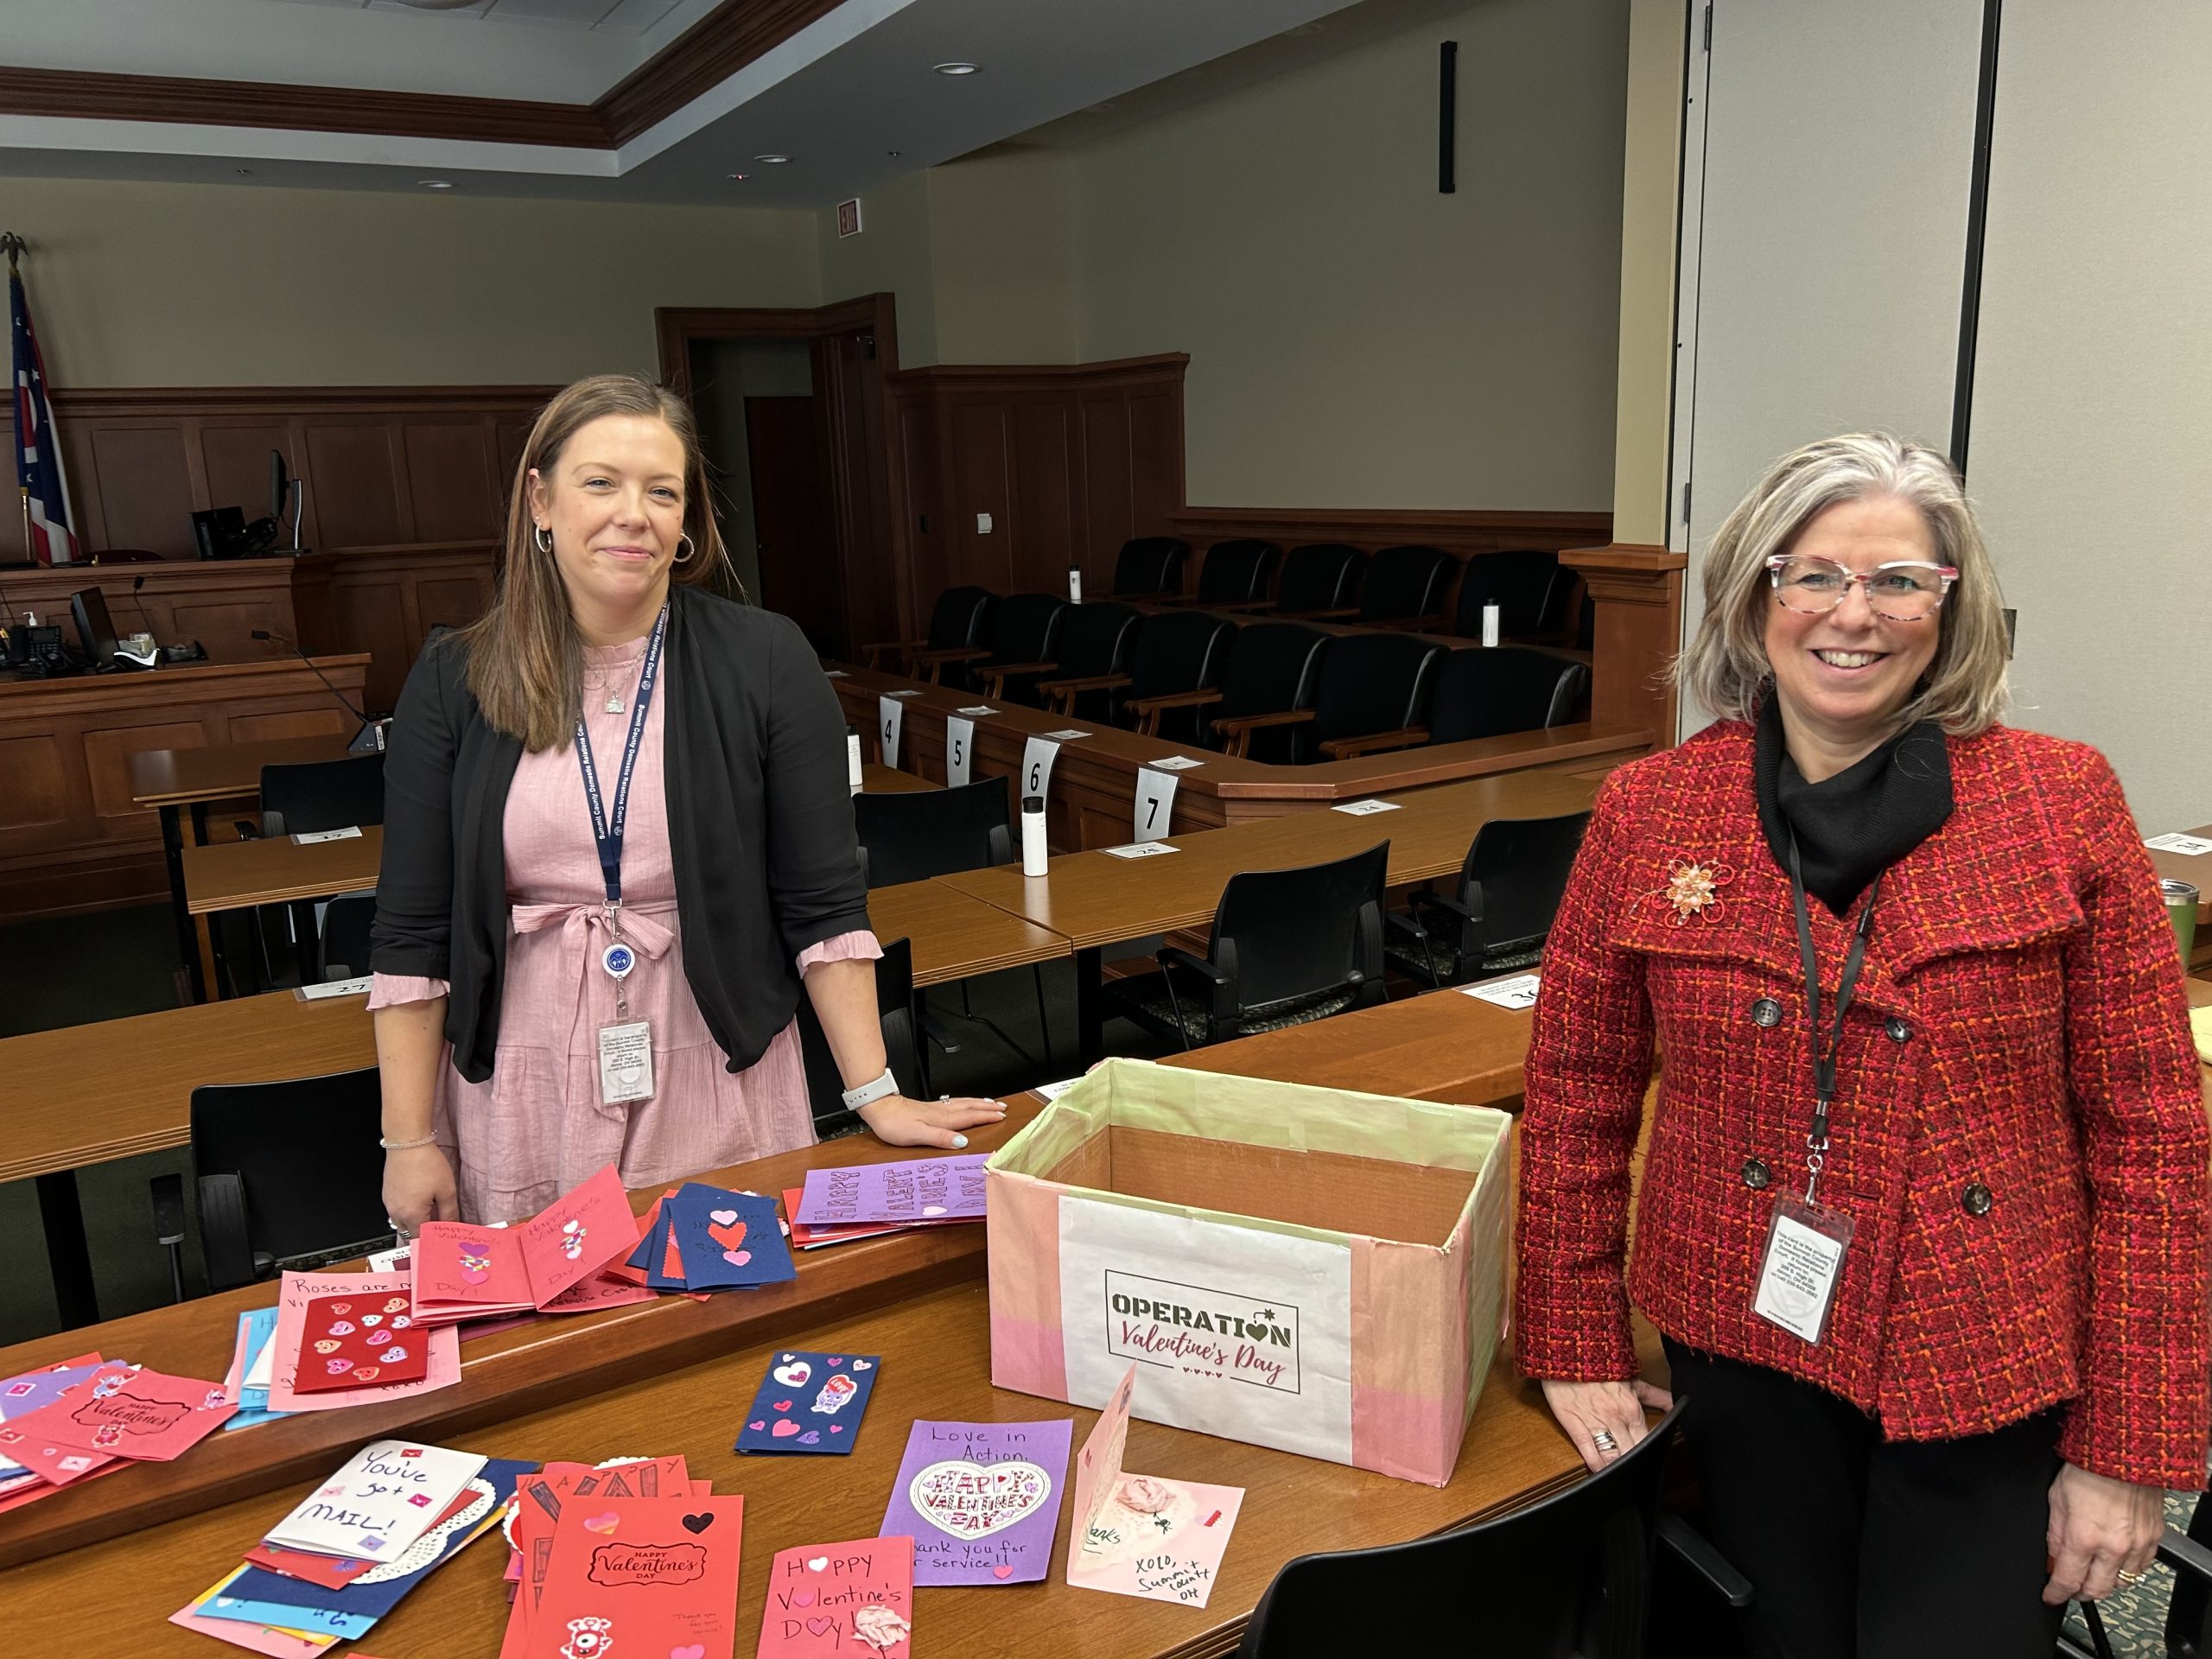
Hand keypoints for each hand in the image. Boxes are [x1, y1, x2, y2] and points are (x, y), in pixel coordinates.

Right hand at [381, 1143, 458, 1236]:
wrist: (407, 1143)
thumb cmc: (426, 1163)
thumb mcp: (446, 1190)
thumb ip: (449, 1213)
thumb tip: (452, 1227)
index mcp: (412, 1215)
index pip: (421, 1240)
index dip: (433, 1242)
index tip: (442, 1240)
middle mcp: (397, 1213)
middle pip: (410, 1234)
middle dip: (424, 1234)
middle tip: (438, 1227)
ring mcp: (389, 1204)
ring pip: (402, 1224)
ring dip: (415, 1223)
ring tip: (430, 1213)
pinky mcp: (387, 1195)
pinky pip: (396, 1212)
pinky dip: (407, 1212)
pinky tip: (419, 1201)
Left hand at [858, 1092, 1006, 1149]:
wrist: (879, 1107)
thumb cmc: (894, 1123)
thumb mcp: (917, 1134)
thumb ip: (940, 1138)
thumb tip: (962, 1143)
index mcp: (942, 1119)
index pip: (970, 1117)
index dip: (986, 1117)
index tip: (1001, 1116)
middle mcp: (941, 1111)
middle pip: (970, 1107)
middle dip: (987, 1107)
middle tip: (1002, 1107)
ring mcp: (935, 1108)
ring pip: (963, 1103)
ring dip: (978, 1103)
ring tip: (990, 1102)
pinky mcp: (928, 1107)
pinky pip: (954, 1103)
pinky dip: (965, 1102)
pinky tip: (962, 1104)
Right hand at [1541, 1376, 1673, 1472]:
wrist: (1568, 1350)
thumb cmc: (1598, 1364)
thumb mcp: (1633, 1380)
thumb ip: (1657, 1397)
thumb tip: (1678, 1406)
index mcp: (1632, 1409)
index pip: (1647, 1443)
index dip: (1649, 1458)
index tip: (1650, 1465)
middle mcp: (1615, 1419)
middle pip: (1630, 1455)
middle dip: (1634, 1468)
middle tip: (1635, 1478)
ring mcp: (1594, 1423)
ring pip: (1610, 1458)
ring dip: (1615, 1470)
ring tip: (1618, 1479)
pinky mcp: (1573, 1424)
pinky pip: (1587, 1452)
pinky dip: (1595, 1466)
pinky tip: (1599, 1472)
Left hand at [2044, 1461, 2163, 1603]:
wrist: (2123, 1452)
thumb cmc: (2088, 1467)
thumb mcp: (2056, 1499)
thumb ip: (2055, 1534)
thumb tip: (2054, 1557)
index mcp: (2084, 1537)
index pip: (2068, 1580)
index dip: (2056, 1592)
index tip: (2051, 1595)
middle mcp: (2113, 1546)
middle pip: (2098, 1590)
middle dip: (2080, 1594)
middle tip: (2071, 1588)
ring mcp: (2137, 1544)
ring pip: (2122, 1583)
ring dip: (2105, 1583)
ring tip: (2092, 1573)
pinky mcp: (2154, 1538)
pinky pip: (2142, 1567)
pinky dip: (2127, 1570)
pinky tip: (2115, 1561)